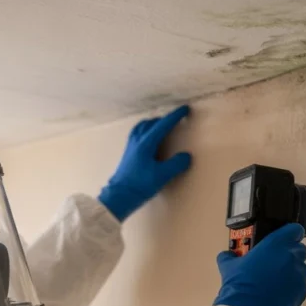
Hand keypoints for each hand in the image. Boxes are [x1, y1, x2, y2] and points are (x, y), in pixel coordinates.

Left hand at [99, 105, 192, 221]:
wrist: (119, 196)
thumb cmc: (140, 185)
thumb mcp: (161, 176)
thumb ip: (176, 164)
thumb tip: (186, 156)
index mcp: (146, 143)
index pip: (163, 124)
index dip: (175, 116)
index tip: (185, 109)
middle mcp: (137, 140)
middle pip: (152, 123)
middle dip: (165, 119)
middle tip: (176, 120)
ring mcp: (131, 145)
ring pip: (143, 126)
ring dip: (154, 124)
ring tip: (162, 127)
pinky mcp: (128, 153)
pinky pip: (137, 133)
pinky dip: (146, 130)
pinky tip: (149, 139)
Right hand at [213, 224, 305, 305]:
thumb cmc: (238, 283)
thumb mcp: (228, 266)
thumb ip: (230, 256)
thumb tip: (227, 255)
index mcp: (276, 244)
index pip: (294, 230)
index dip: (290, 234)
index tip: (284, 240)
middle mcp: (291, 257)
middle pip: (300, 250)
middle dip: (290, 254)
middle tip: (275, 263)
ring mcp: (298, 276)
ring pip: (302, 269)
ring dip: (293, 271)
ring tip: (277, 281)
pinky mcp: (301, 292)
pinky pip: (300, 286)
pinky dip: (292, 288)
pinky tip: (279, 294)